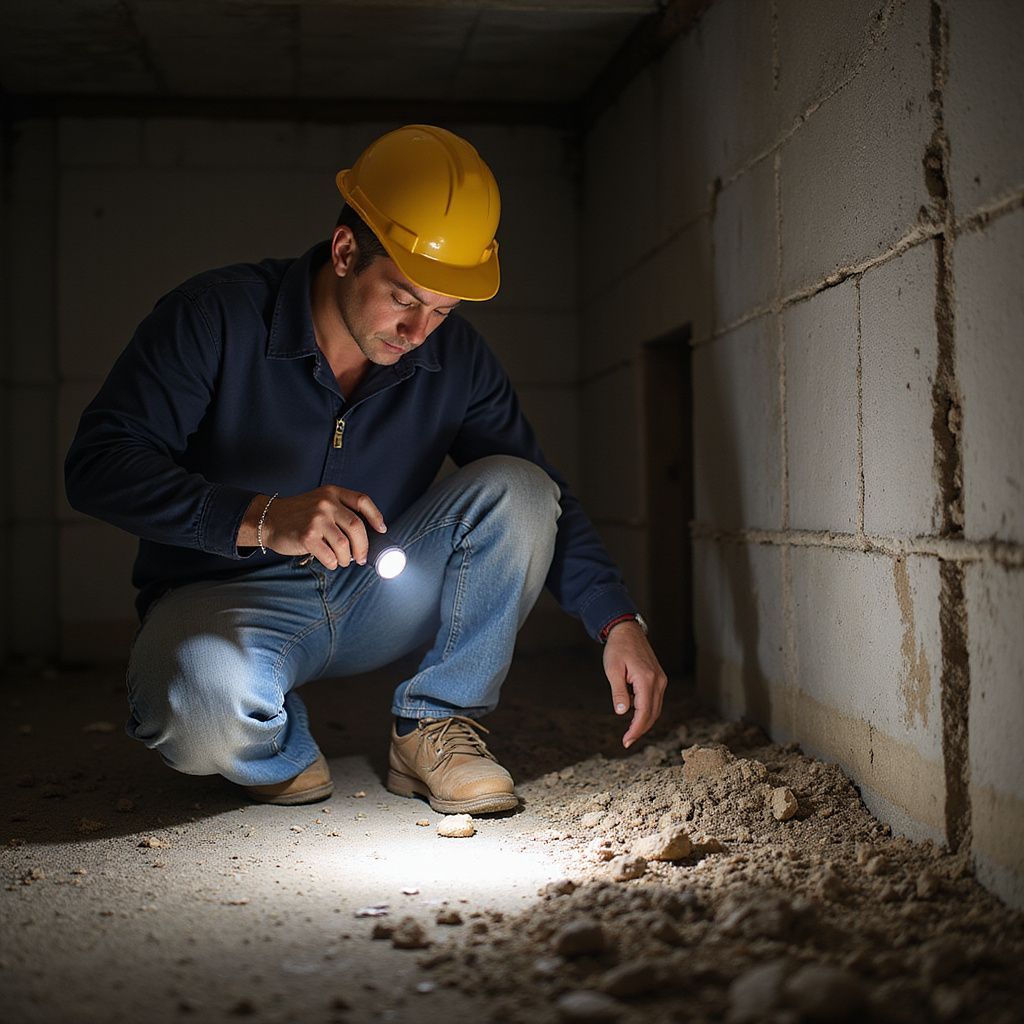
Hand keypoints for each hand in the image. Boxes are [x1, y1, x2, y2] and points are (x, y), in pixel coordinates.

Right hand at [240, 486, 386, 568]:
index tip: (382, 530)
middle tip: (361, 558)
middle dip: (363, 547)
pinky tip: (330, 562)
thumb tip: (366, 535)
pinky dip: (333, 563)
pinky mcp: (307, 536)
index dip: (376, 516)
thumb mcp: (319, 501)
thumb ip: (339, 510)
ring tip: (343, 561)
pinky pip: (330, 556)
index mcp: (332, 493)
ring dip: (347, 558)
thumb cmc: (298, 515)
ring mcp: (316, 519)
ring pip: (345, 545)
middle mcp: (326, 503)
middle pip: (357, 527)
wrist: (268, 519)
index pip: (362, 501)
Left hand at [602, 621, 667, 748]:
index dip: (636, 729)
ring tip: (629, 730)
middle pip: (653, 713)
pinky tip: (633, 711)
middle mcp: (658, 681)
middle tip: (627, 741)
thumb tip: (622, 713)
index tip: (626, 741)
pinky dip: (645, 709)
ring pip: (656, 708)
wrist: (627, 631)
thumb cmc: (618, 649)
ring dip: (644, 721)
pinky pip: (655, 699)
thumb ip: (619, 692)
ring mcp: (661, 680)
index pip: (644, 712)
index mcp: (647, 679)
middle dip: (641, 729)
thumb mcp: (613, 670)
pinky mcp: (659, 678)